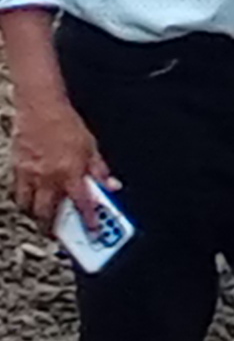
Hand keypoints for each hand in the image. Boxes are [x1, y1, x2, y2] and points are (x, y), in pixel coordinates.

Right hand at [10, 93, 106, 235]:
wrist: (40, 108)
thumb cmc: (67, 124)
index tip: (94, 232)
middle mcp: (48, 177)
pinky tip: (30, 199)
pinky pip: (17, 192)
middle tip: (58, 232)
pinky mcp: (16, 168)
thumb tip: (112, 186)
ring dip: (35, 216)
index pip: (82, 203)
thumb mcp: (91, 146)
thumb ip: (99, 170)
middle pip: (47, 213)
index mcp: (70, 172)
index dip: (89, 220)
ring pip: (28, 206)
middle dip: (52, 227)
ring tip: (42, 218)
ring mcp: (29, 174)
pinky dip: (24, 200)